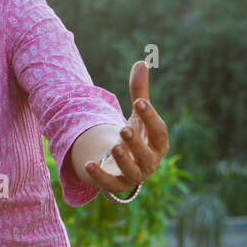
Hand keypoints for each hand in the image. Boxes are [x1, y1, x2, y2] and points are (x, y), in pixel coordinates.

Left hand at [84, 60, 169, 193]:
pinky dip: (99, 175)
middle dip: (136, 142)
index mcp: (158, 143)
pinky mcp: (117, 185)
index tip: (139, 102)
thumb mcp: (137, 114)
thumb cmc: (136, 135)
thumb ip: (139, 91)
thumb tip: (141, 62)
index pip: (159, 132)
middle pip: (146, 154)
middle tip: (124, 128)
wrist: (123, 163)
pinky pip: (109, 183)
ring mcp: (135, 175)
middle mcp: (150, 161)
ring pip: (132, 171)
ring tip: (114, 144)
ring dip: (123, 159)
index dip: (150, 117)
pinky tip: (87, 163)